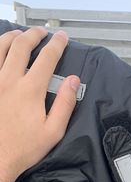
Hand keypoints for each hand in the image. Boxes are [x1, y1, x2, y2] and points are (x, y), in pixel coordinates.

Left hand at [0, 27, 79, 181]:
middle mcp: (9, 80)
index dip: (57, 44)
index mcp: (30, 90)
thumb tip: (72, 80)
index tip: (62, 38)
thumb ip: (65, 103)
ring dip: (12, 37)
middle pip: (21, 45)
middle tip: (41, 32)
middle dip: (34, 35)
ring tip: (20, 35)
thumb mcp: (53, 131)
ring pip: (0, 47)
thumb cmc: (24, 148)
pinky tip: (1, 51)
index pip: (47, 58)